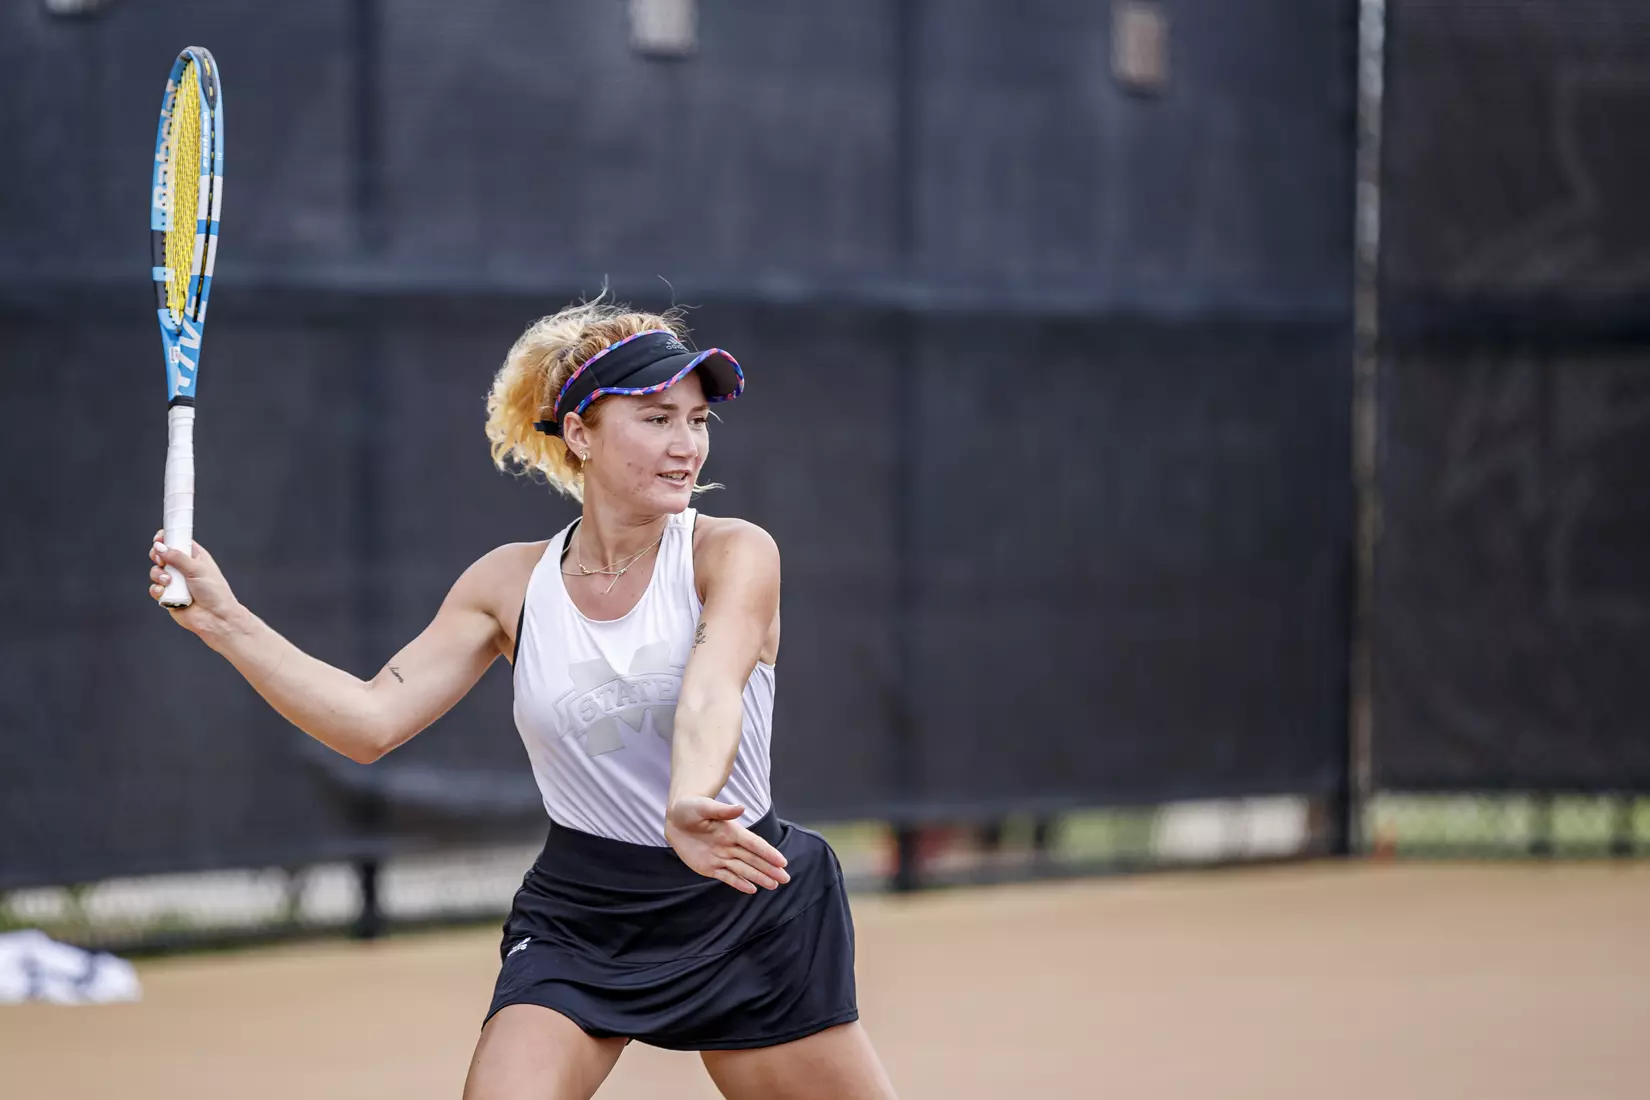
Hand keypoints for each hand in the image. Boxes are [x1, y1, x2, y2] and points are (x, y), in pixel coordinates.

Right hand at [148, 529, 243, 638]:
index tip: (158, 538)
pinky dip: (157, 589)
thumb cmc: (214, 592)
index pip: (177, 541)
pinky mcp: (168, 596)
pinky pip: (155, 589)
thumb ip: (177, 557)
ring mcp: (175, 582)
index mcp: (194, 556)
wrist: (215, 618)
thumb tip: (159, 546)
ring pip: (156, 571)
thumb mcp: (197, 569)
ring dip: (158, 574)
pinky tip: (164, 592)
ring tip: (168, 581)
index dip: (166, 538)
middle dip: (157, 556)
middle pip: (162, 554)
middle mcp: (183, 568)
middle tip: (160, 560)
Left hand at [664, 796, 790, 893]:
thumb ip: (723, 810)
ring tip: (774, 885)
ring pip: (743, 870)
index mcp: (732, 831)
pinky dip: (739, 883)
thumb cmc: (691, 808)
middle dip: (769, 869)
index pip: (754, 844)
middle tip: (785, 878)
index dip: (768, 853)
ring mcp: (721, 857)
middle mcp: (730, 846)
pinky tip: (752, 889)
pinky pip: (726, 876)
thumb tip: (741, 808)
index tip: (782, 862)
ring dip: (759, 877)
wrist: (675, 819)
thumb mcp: (704, 807)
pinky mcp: (709, 867)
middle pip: (753, 859)